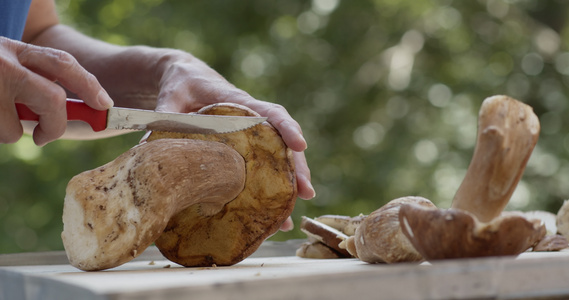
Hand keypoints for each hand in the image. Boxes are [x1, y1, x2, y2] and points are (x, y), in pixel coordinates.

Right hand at [0, 37, 112, 145]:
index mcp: (17, 50)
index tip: (104, 104)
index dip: (89, 85)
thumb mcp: (5, 61)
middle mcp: (6, 62)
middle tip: (44, 136)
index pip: (62, 63)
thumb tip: (73, 108)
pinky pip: (3, 133)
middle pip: (53, 99)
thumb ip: (34, 76)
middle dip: (56, 125)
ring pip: (22, 126)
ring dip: (12, 130)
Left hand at [153, 52, 314, 218]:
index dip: (286, 128)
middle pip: (282, 142)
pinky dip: (271, 187)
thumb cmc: (181, 84)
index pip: (269, 112)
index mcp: (237, 101)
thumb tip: (150, 151)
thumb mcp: (170, 97)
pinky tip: (271, 212)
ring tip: (288, 217)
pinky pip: (265, 165)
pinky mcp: (246, 146)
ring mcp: (252, 133)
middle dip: (297, 168)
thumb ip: (164, 118)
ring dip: (288, 185)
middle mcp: (252, 118)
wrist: (185, 78)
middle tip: (306, 193)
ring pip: (279, 158)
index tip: (300, 145)